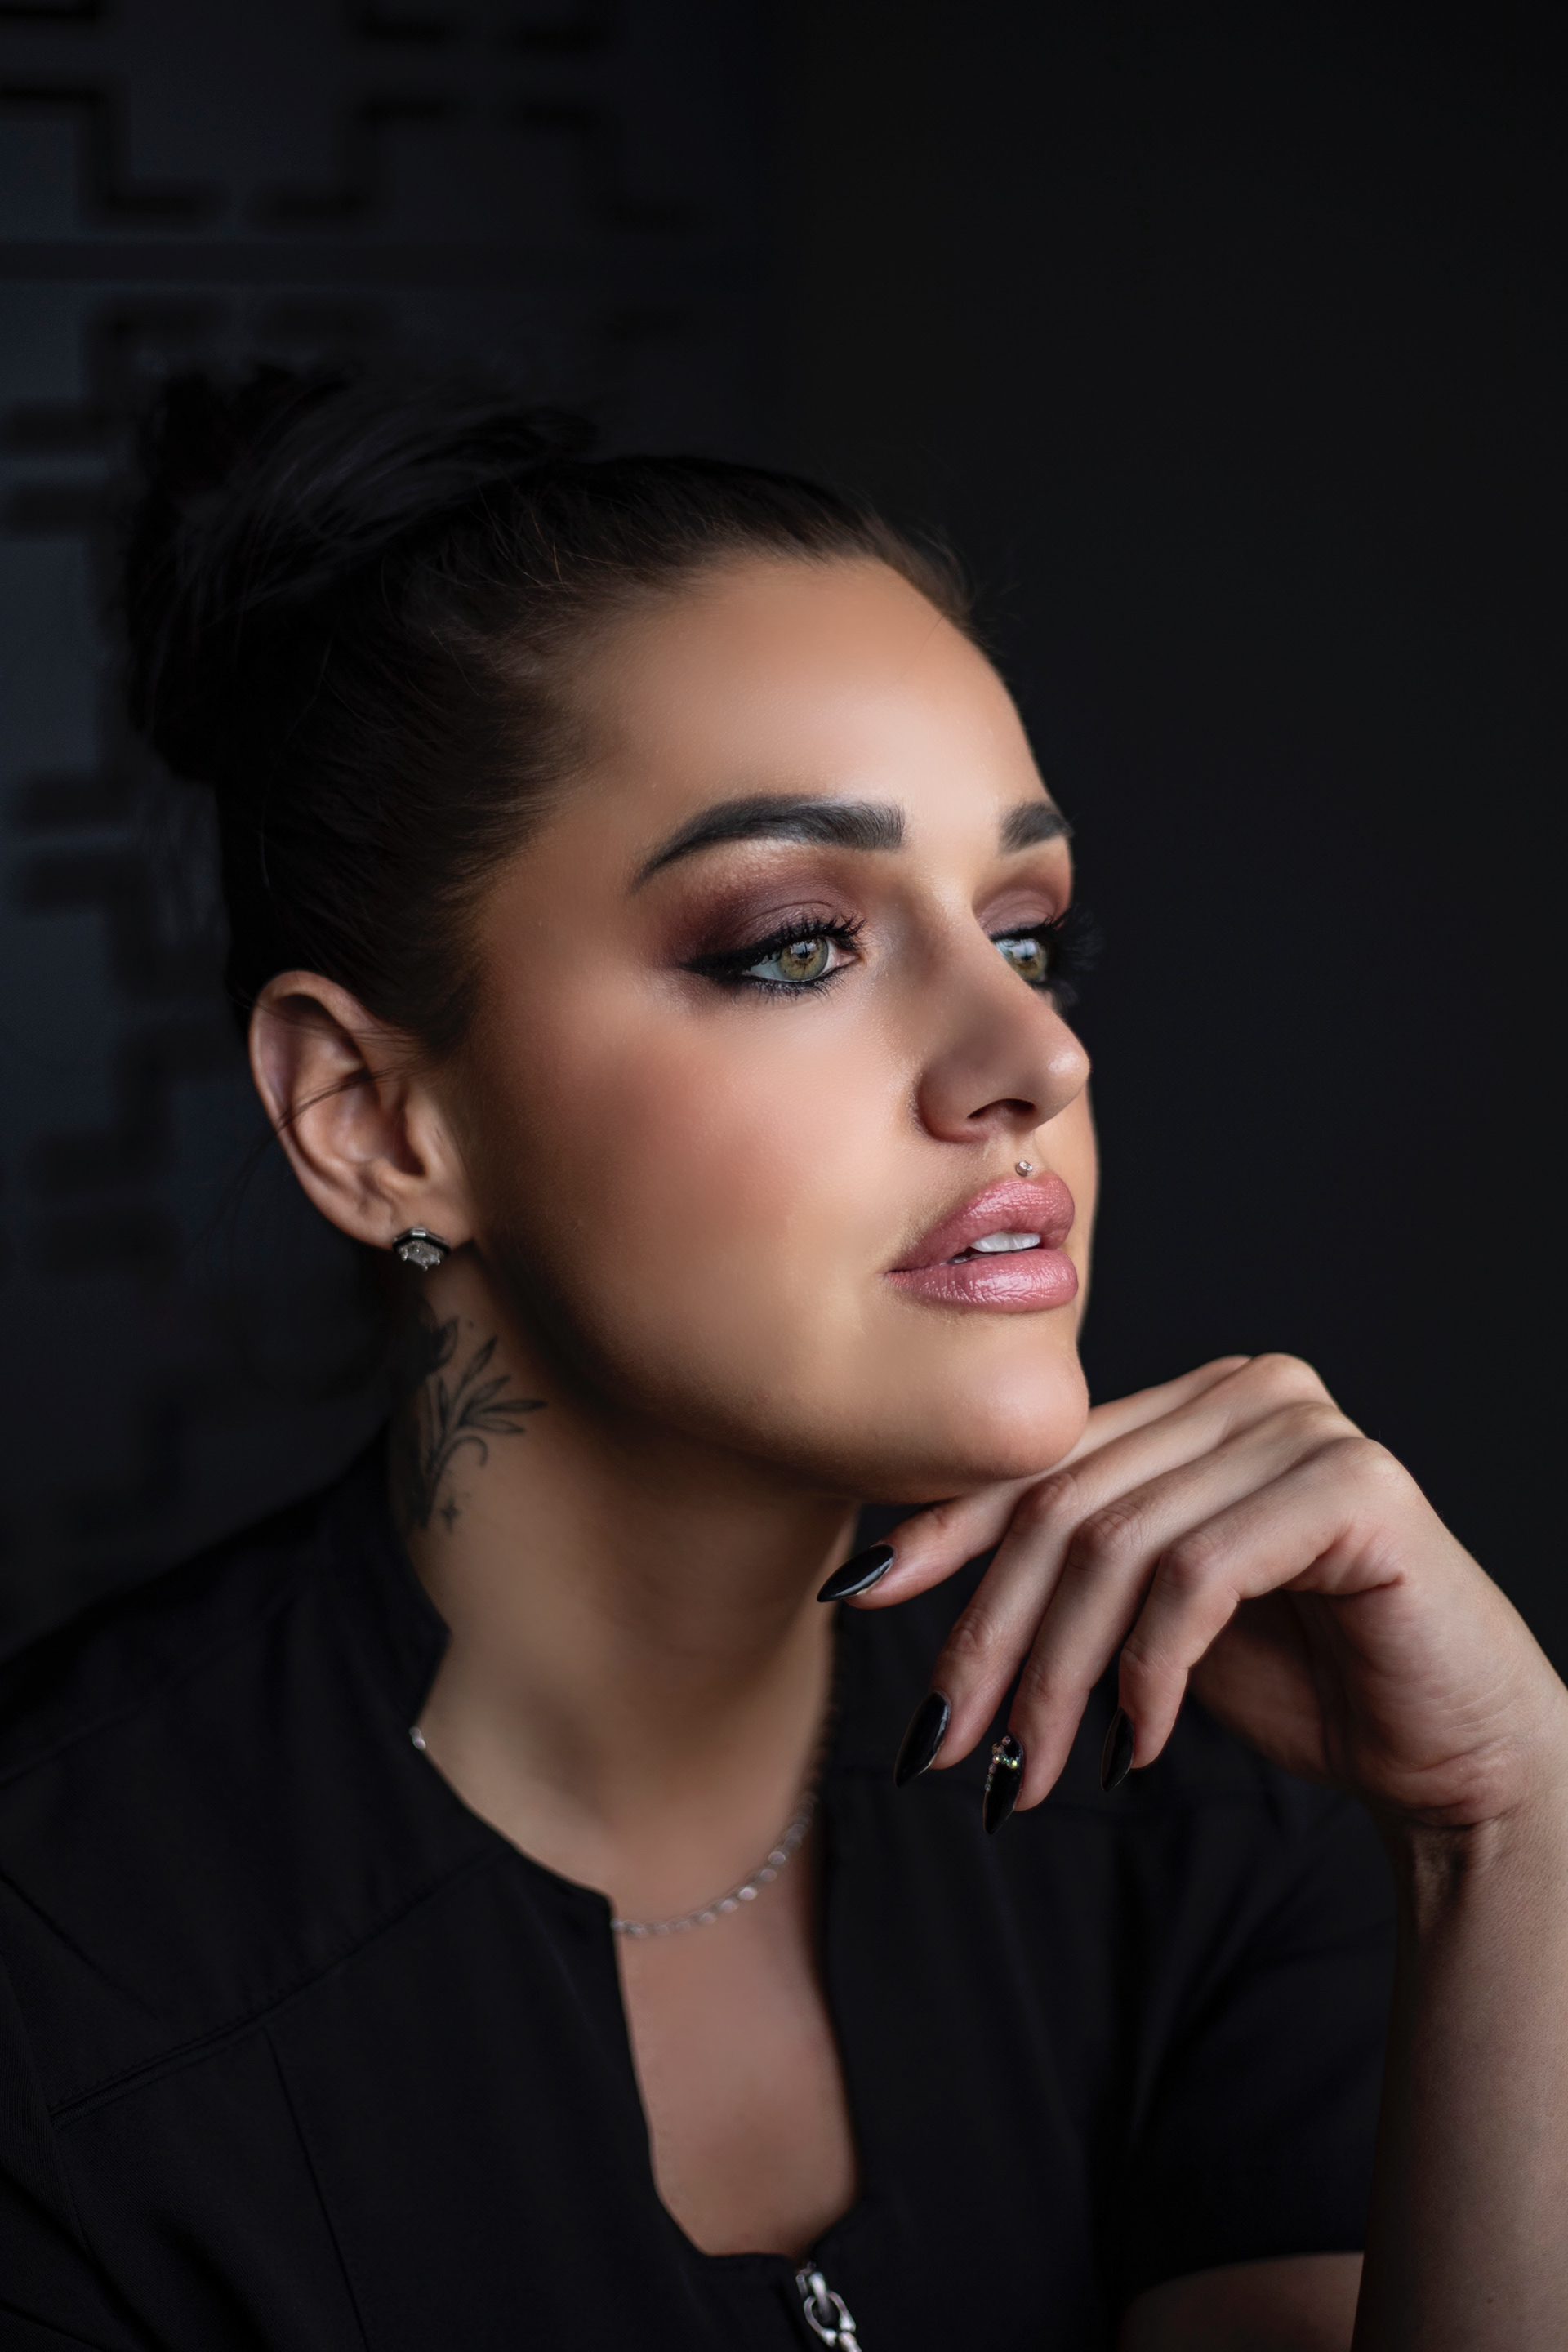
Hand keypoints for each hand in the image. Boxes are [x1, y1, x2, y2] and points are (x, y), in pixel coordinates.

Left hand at [855, 1355, 1567, 1830]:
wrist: (1453, 1753)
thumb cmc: (1302, 1682)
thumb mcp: (1149, 1617)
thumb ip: (1067, 1567)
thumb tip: (891, 1571)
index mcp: (1195, 1399)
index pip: (1041, 1457)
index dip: (945, 1527)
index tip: (860, 1598)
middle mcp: (1248, 1388)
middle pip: (1066, 1505)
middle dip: (993, 1635)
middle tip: (948, 1745)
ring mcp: (1306, 1426)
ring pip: (1117, 1547)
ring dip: (1059, 1677)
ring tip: (1034, 1773)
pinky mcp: (1354, 1489)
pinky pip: (1196, 1576)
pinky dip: (1147, 1671)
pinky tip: (1136, 1745)